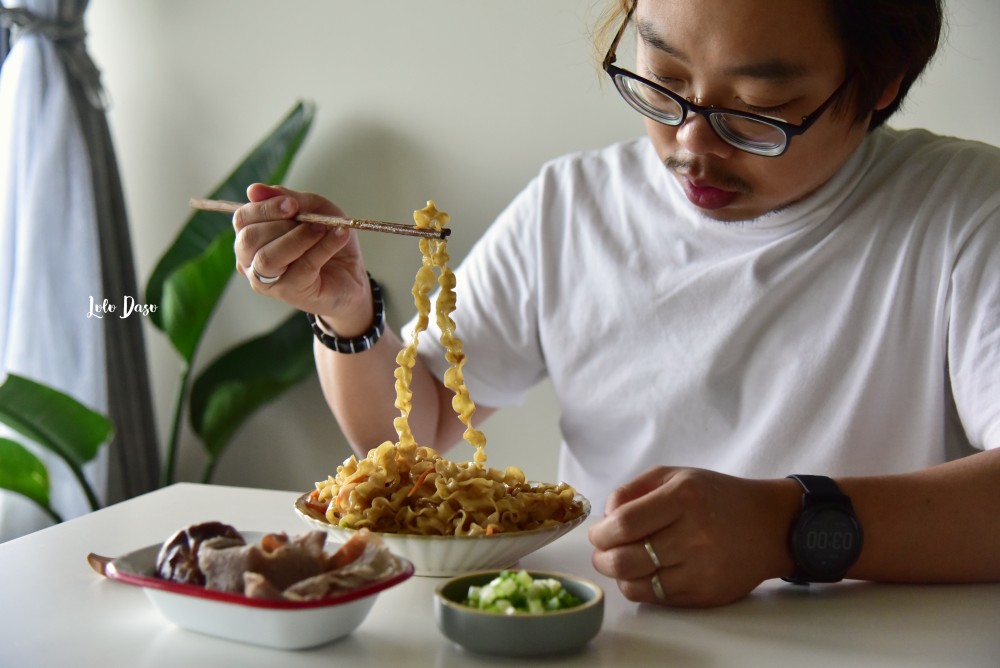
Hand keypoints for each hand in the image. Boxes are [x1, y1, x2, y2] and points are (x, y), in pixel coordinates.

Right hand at [233, 183, 373, 334]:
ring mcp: (268, 281)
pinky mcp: (291, 293)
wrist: (351, 273)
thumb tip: (254, 190)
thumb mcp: (311, 208)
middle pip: (249, 239)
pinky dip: (323, 248)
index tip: (292, 203)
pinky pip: (303, 267)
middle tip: (309, 219)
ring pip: (268, 258)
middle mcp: (252, 261)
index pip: (242, 220)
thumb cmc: (325, 238)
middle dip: (280, 224)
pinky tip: (339, 236)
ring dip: (299, 238)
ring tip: (323, 228)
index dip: (264, 208)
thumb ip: (286, 197)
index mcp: (251, 237)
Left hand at [588, 467, 798, 607]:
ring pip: (636, 584)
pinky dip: (640, 587)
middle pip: (625, 560)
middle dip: (602, 558)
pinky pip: (656, 598)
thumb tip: (605, 517)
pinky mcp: (705, 594)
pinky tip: (644, 573)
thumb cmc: (716, 497)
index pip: (625, 524)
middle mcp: (693, 535)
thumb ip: (633, 490)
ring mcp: (701, 569)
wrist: (770, 526)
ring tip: (620, 562)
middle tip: (602, 552)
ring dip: (618, 575)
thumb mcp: (675, 476)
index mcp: (683, 498)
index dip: (601, 533)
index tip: (598, 533)